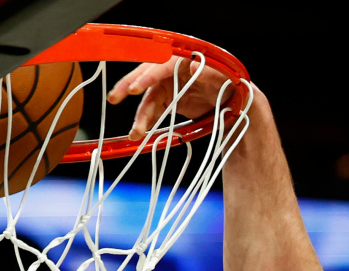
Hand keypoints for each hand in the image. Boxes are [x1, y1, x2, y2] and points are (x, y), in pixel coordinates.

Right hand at [105, 58, 237, 137]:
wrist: (234, 99)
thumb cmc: (230, 83)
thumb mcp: (225, 78)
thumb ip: (209, 73)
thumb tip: (192, 65)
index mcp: (183, 59)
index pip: (161, 65)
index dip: (148, 76)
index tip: (136, 88)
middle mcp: (171, 71)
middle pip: (146, 77)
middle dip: (129, 87)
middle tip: (115, 98)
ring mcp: (169, 86)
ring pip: (149, 99)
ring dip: (140, 116)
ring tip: (135, 133)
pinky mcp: (169, 100)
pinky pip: (154, 110)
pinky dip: (147, 121)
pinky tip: (141, 132)